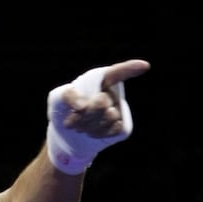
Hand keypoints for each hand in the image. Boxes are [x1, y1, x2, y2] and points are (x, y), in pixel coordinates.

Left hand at [47, 59, 150, 173]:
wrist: (68, 135)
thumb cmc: (64, 111)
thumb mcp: (58, 98)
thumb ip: (68, 96)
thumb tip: (82, 105)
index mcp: (100, 81)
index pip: (116, 72)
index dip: (130, 68)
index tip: (144, 66)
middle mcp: (112, 94)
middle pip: (102, 102)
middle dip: (85, 113)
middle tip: (75, 115)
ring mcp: (118, 111)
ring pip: (107, 118)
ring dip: (87, 125)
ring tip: (78, 125)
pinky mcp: (122, 127)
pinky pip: (112, 130)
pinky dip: (96, 134)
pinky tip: (89, 132)